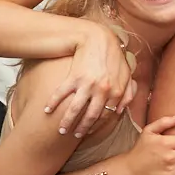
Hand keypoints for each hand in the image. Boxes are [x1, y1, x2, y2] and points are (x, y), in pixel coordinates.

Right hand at [42, 23, 136, 137]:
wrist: (98, 39)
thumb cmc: (113, 57)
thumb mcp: (126, 75)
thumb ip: (127, 93)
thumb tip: (121, 110)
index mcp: (116, 92)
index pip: (105, 116)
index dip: (96, 126)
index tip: (88, 132)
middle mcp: (102, 91)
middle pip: (90, 116)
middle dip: (81, 128)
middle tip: (72, 135)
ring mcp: (87, 84)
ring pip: (75, 109)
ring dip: (67, 121)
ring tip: (61, 129)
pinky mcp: (74, 76)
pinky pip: (62, 93)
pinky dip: (53, 103)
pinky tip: (47, 110)